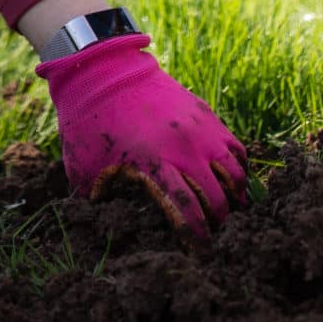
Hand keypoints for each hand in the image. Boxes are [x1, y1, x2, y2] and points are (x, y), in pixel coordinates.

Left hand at [39, 33, 248, 238]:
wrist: (104, 70)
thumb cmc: (90, 121)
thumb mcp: (82, 166)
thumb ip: (95, 198)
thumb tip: (102, 221)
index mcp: (155, 165)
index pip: (188, 212)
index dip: (196, 237)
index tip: (199, 251)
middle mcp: (184, 149)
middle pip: (216, 197)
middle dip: (219, 222)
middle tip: (216, 234)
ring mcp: (199, 130)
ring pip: (234, 172)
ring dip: (236, 196)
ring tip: (233, 209)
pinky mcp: (205, 114)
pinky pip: (234, 147)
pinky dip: (239, 167)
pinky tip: (235, 178)